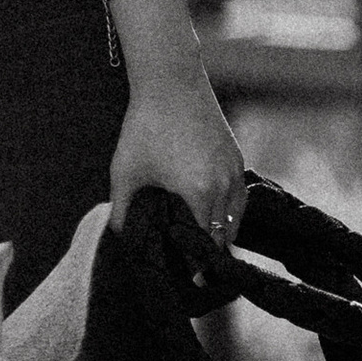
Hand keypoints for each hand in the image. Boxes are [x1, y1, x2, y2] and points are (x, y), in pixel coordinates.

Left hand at [110, 73, 246, 252]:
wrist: (170, 81)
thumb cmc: (145, 126)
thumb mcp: (126, 172)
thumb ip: (122, 211)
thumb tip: (121, 238)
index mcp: (201, 193)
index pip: (205, 244)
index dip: (196, 264)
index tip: (189, 279)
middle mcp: (225, 185)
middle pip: (224, 234)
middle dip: (211, 253)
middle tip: (196, 268)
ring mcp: (235, 169)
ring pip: (236, 216)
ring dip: (223, 232)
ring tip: (205, 246)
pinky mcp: (236, 155)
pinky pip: (240, 195)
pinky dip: (230, 210)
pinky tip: (213, 214)